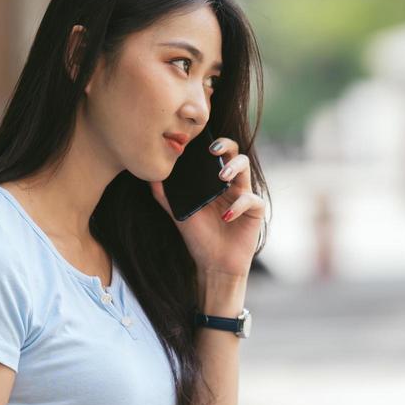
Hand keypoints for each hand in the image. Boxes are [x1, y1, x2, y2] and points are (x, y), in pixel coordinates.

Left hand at [149, 137, 264, 278]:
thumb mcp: (178, 214)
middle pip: (234, 153)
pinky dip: (238, 205)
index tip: (198, 141)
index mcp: (214, 181)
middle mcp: (231, 184)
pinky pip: (251, 200)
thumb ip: (165, 195)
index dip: (211, 142)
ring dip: (234, 168)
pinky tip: (226, 216)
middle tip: (213, 150)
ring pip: (245, 168)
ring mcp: (244, 195)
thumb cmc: (199, 237)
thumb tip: (150, 175)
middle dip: (226, 146)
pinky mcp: (255, 210)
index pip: (216, 154)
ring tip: (222, 177)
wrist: (214, 263)